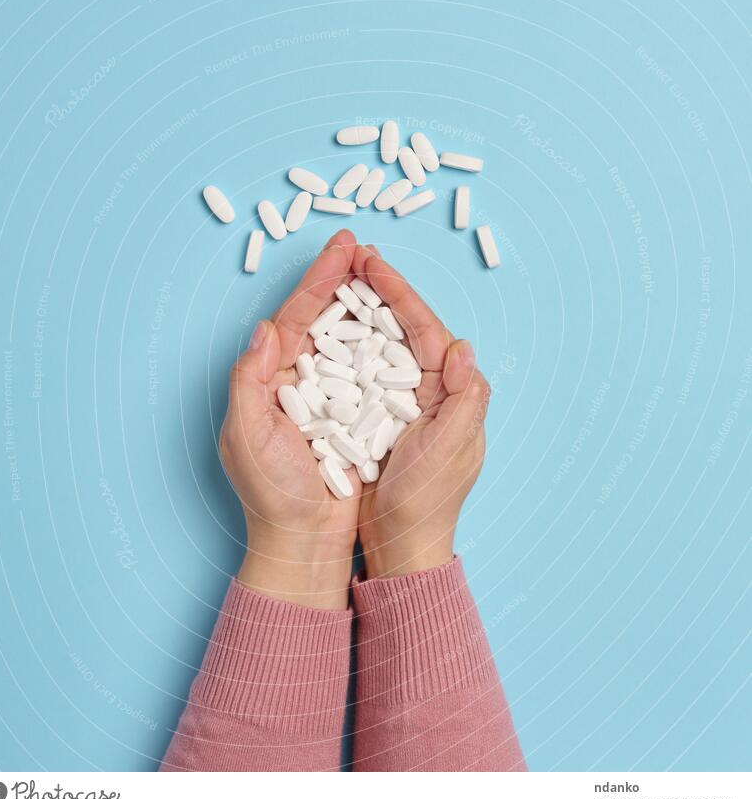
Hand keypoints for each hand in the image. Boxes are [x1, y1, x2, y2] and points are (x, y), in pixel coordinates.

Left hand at [219, 230, 362, 608]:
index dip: (318, 280)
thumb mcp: (246, 436)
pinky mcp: (355, 415)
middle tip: (362, 246)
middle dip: (342, 280)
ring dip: (365, 306)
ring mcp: (329, 396)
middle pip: (324, 319)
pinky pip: (371, 373)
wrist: (305, 541)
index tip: (341, 248)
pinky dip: (383, 346)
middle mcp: (300, 380)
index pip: (297, 317)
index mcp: (272, 378)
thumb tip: (263, 329)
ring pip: (350, 340)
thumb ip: (249, 381)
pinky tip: (398, 325)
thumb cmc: (271, 494)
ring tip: (381, 273)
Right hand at [351, 245, 490, 578]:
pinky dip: (352, 346)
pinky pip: (367, 370)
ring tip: (341, 280)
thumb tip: (466, 346)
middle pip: (404, 327)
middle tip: (354, 256)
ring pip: (384, 343)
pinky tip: (332, 329)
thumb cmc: (428, 500)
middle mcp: (432, 389)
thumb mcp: (451, 451)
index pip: (426, 328)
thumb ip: (465, 400)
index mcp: (452, 390)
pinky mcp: (382, 415)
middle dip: (381, 290)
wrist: (401, 541)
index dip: (400, 292)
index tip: (372, 262)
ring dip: (365, 311)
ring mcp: (407, 401)